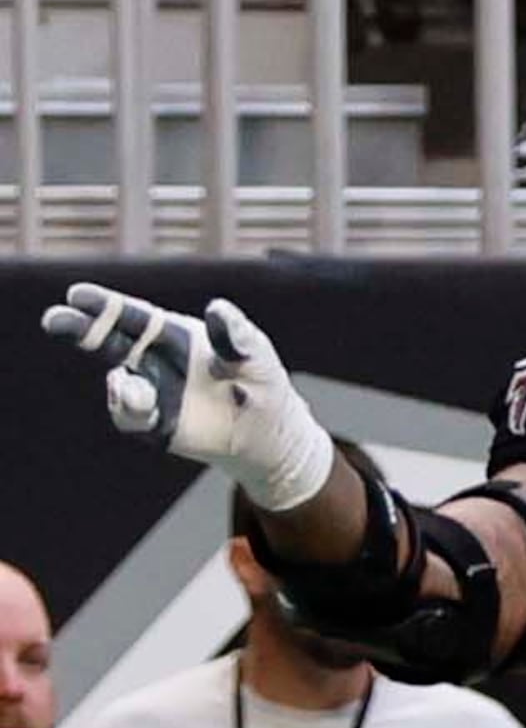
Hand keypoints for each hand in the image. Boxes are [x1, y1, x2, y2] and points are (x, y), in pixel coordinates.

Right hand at [39, 286, 338, 511]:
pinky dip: (130, 409)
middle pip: (107, 340)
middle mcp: (153, 358)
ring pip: (119, 380)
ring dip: (118, 381)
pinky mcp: (158, 423)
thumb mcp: (255, 353)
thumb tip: (218, 309)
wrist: (271, 432)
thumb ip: (236, 333)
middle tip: (54, 319)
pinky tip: (140, 403)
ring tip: (129, 385)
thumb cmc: (261, 381)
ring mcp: (152, 391)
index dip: (104, 304)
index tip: (78, 295)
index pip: (131, 315)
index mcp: (171, 332)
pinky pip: (132, 416)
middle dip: (80, 329)